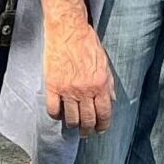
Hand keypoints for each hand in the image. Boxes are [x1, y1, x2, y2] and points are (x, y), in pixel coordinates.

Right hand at [43, 9, 114, 131]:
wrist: (68, 30)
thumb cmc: (87, 43)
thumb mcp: (104, 63)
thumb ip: (108, 83)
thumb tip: (112, 100)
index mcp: (100, 84)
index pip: (104, 113)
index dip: (103, 125)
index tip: (101, 130)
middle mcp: (85, 90)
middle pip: (88, 119)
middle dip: (88, 130)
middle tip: (87, 133)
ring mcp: (67, 89)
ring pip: (71, 118)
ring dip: (73, 125)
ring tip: (73, 126)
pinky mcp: (52, 86)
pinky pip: (53, 109)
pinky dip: (56, 115)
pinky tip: (59, 114)